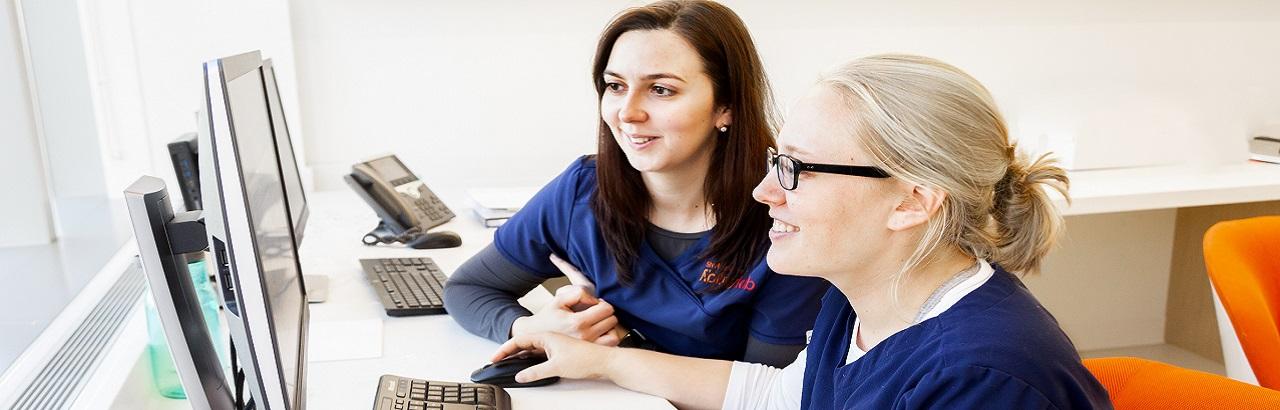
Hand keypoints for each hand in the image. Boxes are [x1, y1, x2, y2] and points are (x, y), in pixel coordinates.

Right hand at [491, 332, 612, 382]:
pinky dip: (531, 358)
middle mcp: (550, 338)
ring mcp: (556, 345)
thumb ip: (536, 372)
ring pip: (532, 348)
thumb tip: (521, 376)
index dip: (504, 349)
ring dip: (519, 353)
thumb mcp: (556, 367)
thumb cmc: (585, 358)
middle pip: (524, 343)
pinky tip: (529, 364)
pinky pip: (541, 352)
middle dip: (509, 351)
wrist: (603, 361)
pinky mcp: (561, 351)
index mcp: (547, 336)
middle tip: (497, 360)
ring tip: (508, 361)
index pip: (519, 341)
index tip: (494, 357)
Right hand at [544, 254, 627, 345]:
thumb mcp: (559, 299)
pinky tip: (599, 333)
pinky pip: (610, 345)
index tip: (594, 305)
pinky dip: (608, 338)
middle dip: (605, 313)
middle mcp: (585, 336)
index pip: (606, 309)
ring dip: (609, 326)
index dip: (602, 303)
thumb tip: (594, 299)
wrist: (535, 335)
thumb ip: (578, 293)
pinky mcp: (589, 352)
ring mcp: (588, 346)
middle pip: (612, 320)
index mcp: (577, 322)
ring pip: (614, 333)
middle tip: (595, 313)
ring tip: (598, 323)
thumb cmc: (547, 318)